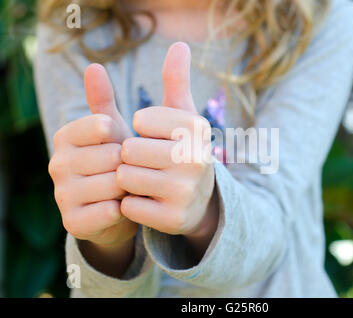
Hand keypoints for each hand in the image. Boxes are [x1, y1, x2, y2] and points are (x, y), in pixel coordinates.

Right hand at [49, 64, 137, 248]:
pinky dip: (124, 209)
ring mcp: (61, 194)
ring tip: (126, 189)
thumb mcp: (113, 130)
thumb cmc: (117, 162)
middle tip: (128, 172)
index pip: (104, 126)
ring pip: (113, 184)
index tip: (124, 147)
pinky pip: (109, 210)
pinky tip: (122, 207)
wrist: (118, 207)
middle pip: (112, 157)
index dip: (125, 138)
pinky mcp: (72, 222)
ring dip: (129, 188)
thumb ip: (102, 100)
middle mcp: (57, 163)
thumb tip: (94, 65)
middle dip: (130, 165)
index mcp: (65, 136)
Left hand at [117, 42, 218, 254]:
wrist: (199, 201)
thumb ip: (176, 81)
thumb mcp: (181, 117)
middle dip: (131, 157)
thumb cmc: (182, 151)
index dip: (140, 130)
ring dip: (129, 180)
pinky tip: (150, 202)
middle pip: (128, 150)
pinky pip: (128, 206)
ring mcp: (187, 191)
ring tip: (149, 182)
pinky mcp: (174, 219)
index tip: (156, 138)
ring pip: (125, 177)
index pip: (141, 120)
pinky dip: (132, 204)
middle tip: (150, 164)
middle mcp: (196, 158)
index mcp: (197, 129)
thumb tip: (180, 44)